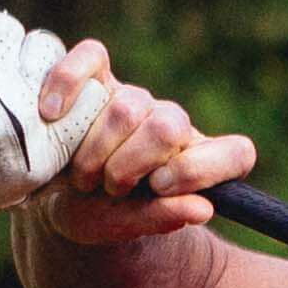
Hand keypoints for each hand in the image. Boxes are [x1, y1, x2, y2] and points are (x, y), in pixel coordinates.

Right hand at [22, 43, 260, 251]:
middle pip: (169, 126)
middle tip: (110, 188)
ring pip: (128, 107)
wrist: (55, 201)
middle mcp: (171, 126)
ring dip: (96, 151)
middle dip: (131, 164)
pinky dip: (68, 85)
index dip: (198, 170)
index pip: (236, 153)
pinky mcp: (95, 77)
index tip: (158, 188)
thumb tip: (202, 208)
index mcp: (197, 164)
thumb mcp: (125, 228)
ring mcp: (134, 99)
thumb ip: (162, 219)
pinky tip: (51, 113)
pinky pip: (90, 59)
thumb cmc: (99, 215)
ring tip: (83, 178)